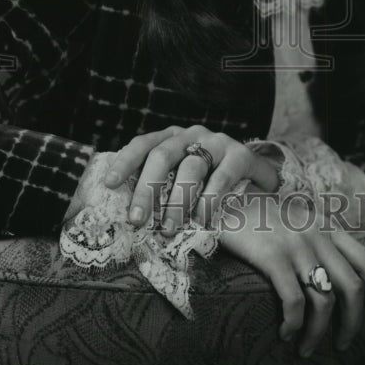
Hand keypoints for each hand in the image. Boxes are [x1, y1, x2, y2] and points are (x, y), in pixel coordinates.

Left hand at [104, 125, 279, 234]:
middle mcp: (191, 135)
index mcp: (171, 138)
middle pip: (162, 155)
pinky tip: (202, 221)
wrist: (255, 177)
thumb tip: (126, 218)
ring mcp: (217, 142)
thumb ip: (159, 189)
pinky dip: (209, 200)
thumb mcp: (180, 179)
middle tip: (136, 219)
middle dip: (147, 188)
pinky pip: (222, 176)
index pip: (143, 144)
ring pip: (191, 167)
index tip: (108, 183)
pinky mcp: (240, 154)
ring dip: (177, 201)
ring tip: (169, 229)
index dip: (125, 161)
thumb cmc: (208, 182)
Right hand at [218, 193, 364, 355]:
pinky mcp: (273, 257)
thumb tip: (336, 275)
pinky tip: (285, 333)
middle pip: (353, 286)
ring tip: (307, 347)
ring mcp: (296, 245)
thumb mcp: (299, 220)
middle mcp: (318, 235)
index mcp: (328, 226)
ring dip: (319, 332)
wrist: (224, 197)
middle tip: (344, 343)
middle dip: (354, 322)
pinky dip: (294, 324)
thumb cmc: (260, 216)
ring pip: (324, 300)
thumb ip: (319, 239)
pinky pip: (295, 301)